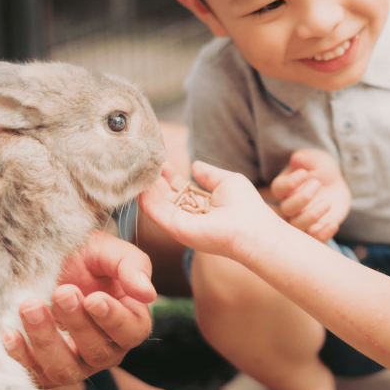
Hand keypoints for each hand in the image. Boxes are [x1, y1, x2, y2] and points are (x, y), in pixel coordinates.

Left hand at [3, 230, 157, 388]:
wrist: (51, 262)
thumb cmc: (87, 257)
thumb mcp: (110, 252)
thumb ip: (132, 267)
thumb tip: (148, 294)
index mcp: (131, 322)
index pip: (131, 332)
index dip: (113, 319)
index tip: (93, 299)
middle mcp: (107, 349)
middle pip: (98, 352)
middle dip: (77, 323)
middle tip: (61, 292)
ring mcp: (77, 364)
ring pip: (65, 369)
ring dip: (46, 340)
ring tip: (30, 306)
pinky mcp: (45, 370)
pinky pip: (35, 375)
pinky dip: (20, 357)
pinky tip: (9, 332)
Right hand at [139, 161, 284, 260]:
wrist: (252, 229)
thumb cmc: (245, 206)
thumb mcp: (226, 181)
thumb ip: (209, 174)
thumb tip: (195, 165)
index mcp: (203, 204)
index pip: (181, 187)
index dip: (170, 174)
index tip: (159, 160)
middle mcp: (191, 215)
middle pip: (167, 195)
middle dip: (155, 179)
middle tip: (143, 162)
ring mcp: (182, 223)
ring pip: (158, 203)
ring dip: (147, 187)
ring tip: (137, 170)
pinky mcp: (176, 229)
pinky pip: (157, 213)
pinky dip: (146, 199)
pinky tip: (140, 185)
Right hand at [270, 149, 349, 241]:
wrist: (336, 187)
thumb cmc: (322, 171)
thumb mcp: (318, 160)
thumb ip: (308, 158)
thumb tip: (297, 159)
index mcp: (284, 187)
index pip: (279, 188)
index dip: (290, 183)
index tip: (305, 174)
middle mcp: (287, 205)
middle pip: (287, 208)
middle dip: (302, 197)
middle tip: (317, 183)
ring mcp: (299, 220)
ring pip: (297, 225)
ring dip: (311, 216)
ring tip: (327, 202)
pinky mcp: (312, 231)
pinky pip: (312, 239)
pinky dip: (321, 235)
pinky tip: (333, 224)